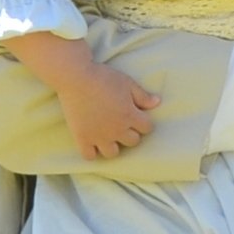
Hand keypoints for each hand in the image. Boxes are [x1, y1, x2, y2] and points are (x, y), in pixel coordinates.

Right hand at [25, 38, 156, 159]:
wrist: (75, 77)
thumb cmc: (103, 77)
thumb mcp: (127, 83)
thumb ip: (142, 96)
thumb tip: (158, 103)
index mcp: (130, 115)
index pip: (147, 128)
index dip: (143, 122)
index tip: (136, 115)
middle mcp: (117, 129)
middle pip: (133, 142)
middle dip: (130, 133)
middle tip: (121, 124)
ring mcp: (99, 136)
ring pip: (113, 153)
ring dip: (113, 145)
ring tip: (107, 136)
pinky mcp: (82, 138)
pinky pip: (89, 156)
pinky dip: (91, 152)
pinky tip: (91, 143)